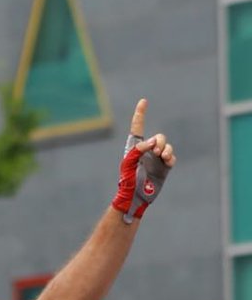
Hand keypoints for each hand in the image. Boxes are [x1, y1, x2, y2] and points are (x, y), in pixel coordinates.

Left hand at [111, 98, 174, 223]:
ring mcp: (157, 160)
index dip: (140, 115)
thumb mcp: (128, 164)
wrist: (135, 197)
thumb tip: (152, 142)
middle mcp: (147, 152)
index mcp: (135, 149)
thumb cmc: (127, 181)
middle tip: (156, 151)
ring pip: (167, 146)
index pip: (138, 128)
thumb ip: (137, 150)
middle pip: (159, 138)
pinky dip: (171, 157)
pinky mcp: (164, 168)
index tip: (143, 101)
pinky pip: (172, 157)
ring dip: (166, 149)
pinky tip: (167, 161)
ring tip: (163, 156)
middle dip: (160, 141)